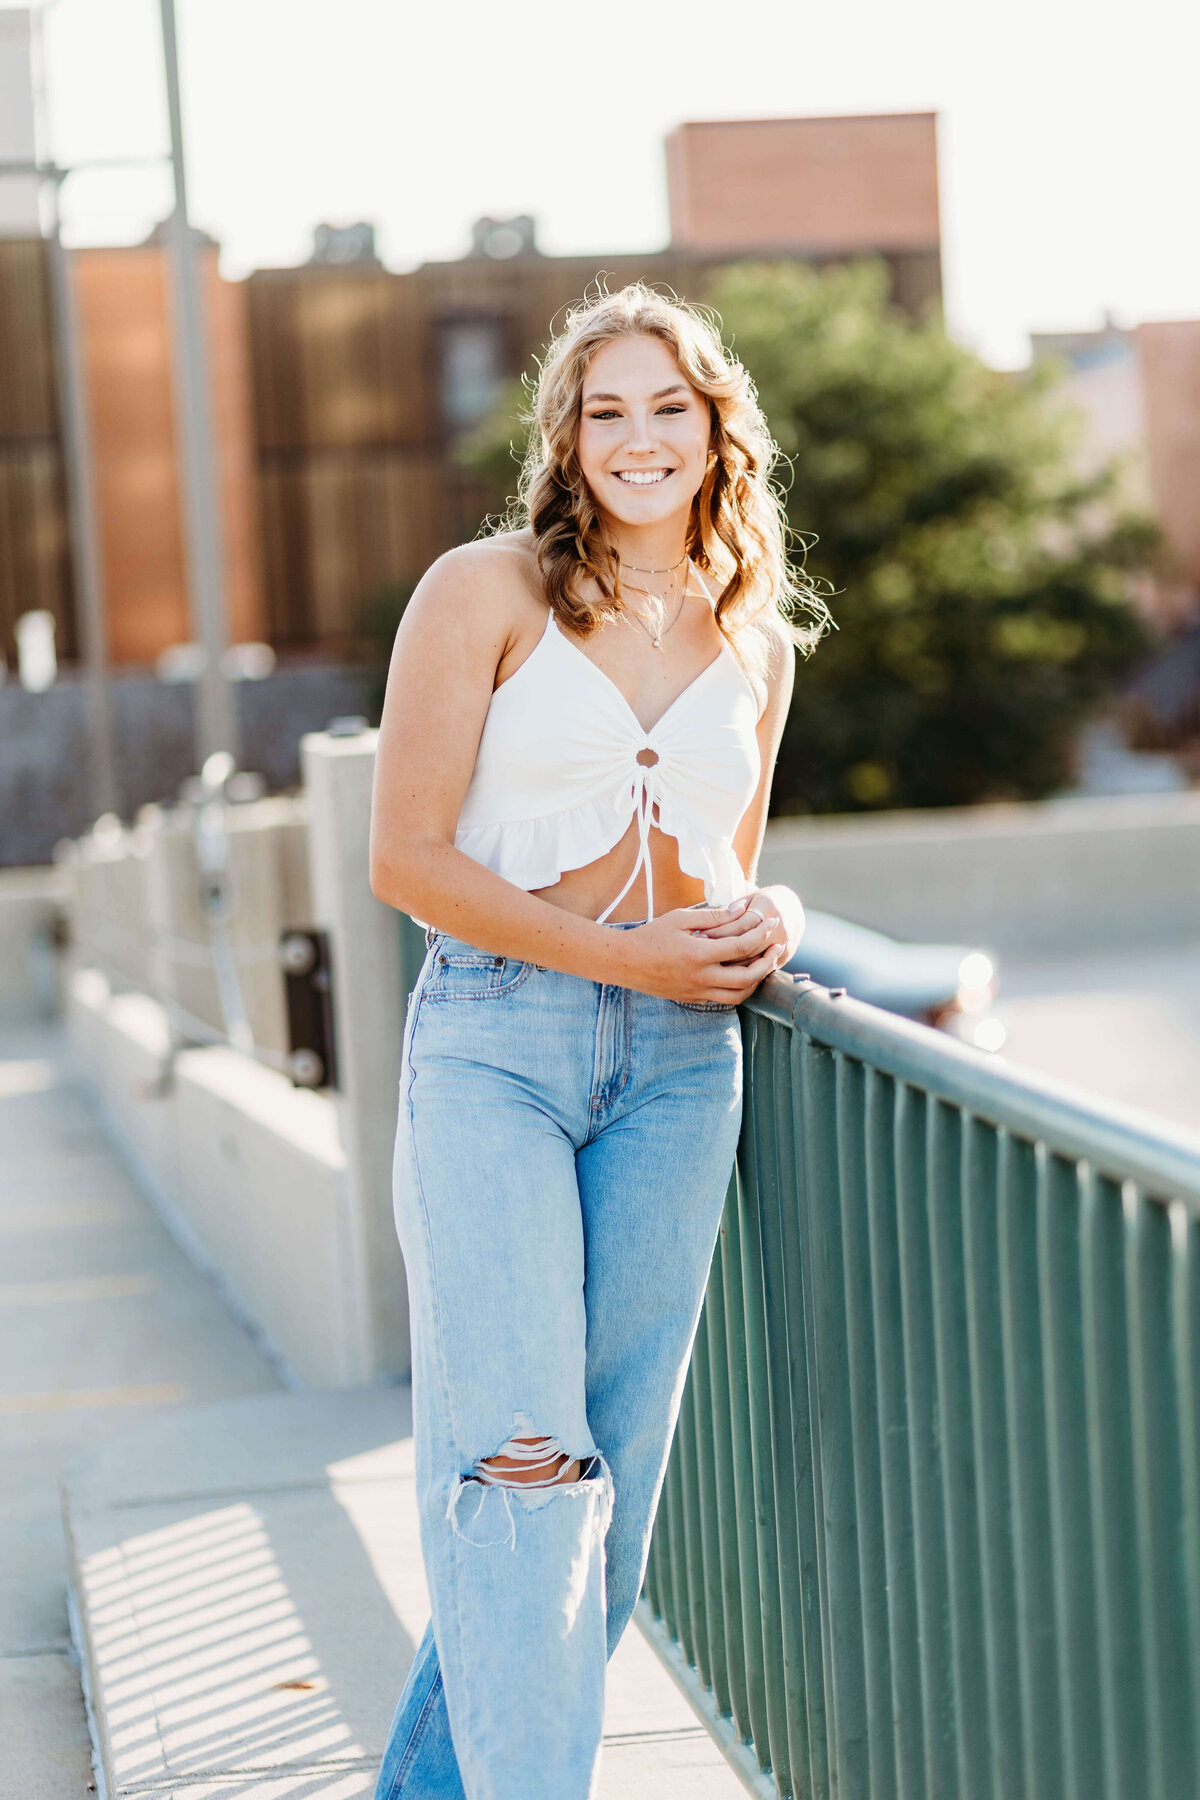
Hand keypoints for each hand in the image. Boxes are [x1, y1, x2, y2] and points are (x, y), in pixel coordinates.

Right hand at [618, 898, 788, 1005]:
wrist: (625, 962)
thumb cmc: (651, 936)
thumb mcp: (680, 918)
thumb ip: (713, 916)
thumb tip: (741, 909)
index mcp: (698, 954)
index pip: (741, 947)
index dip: (761, 934)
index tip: (771, 923)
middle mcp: (700, 978)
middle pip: (747, 977)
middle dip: (767, 962)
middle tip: (777, 947)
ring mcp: (697, 992)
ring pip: (739, 995)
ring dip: (757, 980)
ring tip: (765, 963)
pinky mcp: (694, 999)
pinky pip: (725, 999)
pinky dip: (740, 988)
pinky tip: (744, 974)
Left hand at [695, 891, 789, 968]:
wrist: (791, 910)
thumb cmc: (762, 903)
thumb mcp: (747, 898)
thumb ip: (730, 909)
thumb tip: (707, 924)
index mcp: (767, 906)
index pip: (740, 925)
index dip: (719, 932)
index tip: (700, 937)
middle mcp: (779, 926)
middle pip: (746, 946)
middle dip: (721, 951)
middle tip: (700, 953)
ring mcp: (784, 943)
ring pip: (753, 962)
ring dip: (730, 965)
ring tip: (709, 963)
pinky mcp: (784, 958)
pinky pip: (760, 971)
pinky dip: (743, 973)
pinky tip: (725, 972)